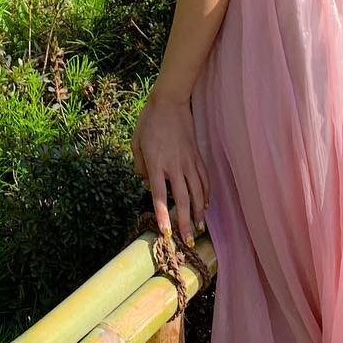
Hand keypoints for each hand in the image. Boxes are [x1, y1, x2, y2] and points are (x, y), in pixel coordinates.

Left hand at [132, 89, 208, 246]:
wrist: (170, 101)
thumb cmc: (149, 121)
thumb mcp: (136, 142)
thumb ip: (139, 165)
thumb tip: (144, 182)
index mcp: (156, 163)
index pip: (159, 195)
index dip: (163, 215)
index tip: (166, 233)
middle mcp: (174, 165)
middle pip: (181, 199)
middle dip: (184, 222)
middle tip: (188, 242)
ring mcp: (188, 161)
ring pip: (197, 192)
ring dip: (198, 213)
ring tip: (199, 229)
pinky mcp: (197, 155)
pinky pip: (204, 179)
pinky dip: (206, 193)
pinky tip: (205, 205)